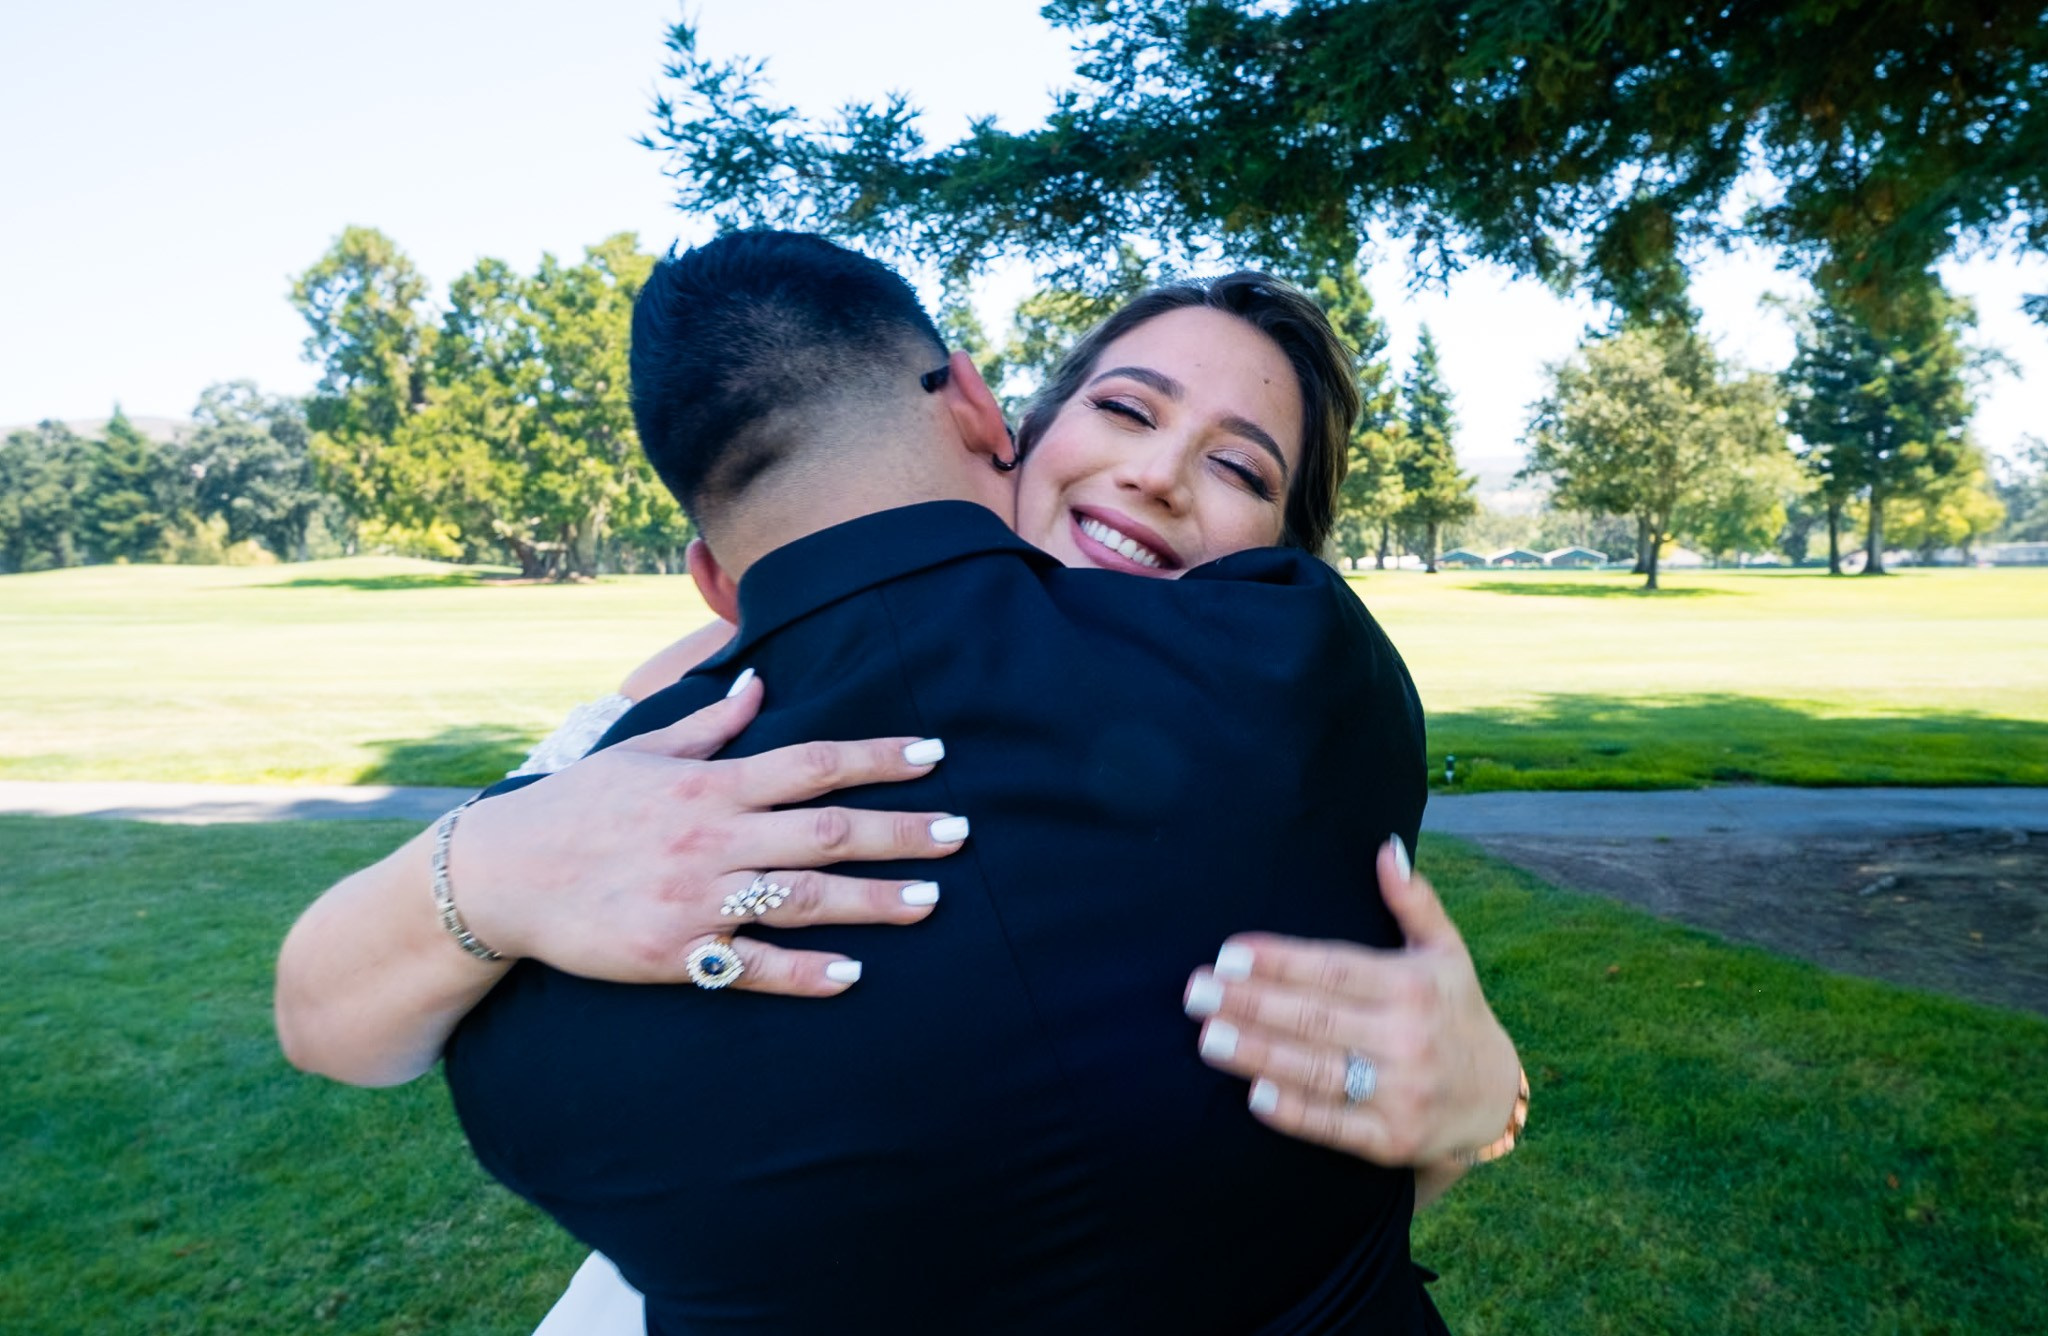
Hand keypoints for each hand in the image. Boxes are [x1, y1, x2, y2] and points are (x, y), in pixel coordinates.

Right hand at [452, 672, 965, 995]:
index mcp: (708, 784)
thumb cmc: (577, 808)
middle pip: (824, 831)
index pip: (809, 762)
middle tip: (960, 832)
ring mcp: (696, 897)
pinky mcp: (675, 952)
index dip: (876, 757)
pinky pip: (751, 964)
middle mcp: (711, 837)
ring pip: (802, 899)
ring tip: (932, 900)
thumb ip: (708, 724)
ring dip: (873, 900)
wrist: (501, 875)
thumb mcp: (641, 752)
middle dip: (898, 830)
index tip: (934, 755)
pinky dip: (805, 972)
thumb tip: (758, 681)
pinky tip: (853, 974)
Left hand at [1182, 840, 1520, 1164]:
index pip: (1334, 969)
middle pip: (1316, 1018)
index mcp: (1412, 987)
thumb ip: (1413, 902)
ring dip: (1258, 1054)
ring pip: (1318, 1070)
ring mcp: (1400, 1092)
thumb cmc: (1452, 1011)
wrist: (1495, 1097)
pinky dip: (1296, 1113)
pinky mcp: (1391, 1140)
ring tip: (1209, 1036)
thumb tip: (1386, 848)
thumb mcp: (1446, 952)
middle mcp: (1407, 1038)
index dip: (1279, 962)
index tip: (1228, 954)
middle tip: (1196, 992)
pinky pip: (1335, 1126)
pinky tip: (1255, 1096)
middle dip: (1251, 1004)